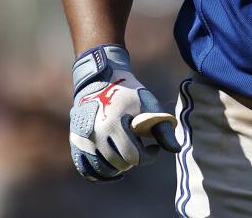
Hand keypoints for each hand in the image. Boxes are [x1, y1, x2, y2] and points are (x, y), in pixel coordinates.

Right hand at [69, 44, 178, 181]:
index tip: (154, 147)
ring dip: (118, 167)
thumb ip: (162, 128)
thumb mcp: (148, 105)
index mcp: (113, 124)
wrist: (100, 79)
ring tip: (127, 155)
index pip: (133, 157)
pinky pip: (86, 168)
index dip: (149, 156)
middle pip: (118, 164)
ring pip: (102, 169)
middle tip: (140, 149)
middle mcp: (94, 134)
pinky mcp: (75, 142)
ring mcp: (82, 140)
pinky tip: (113, 169)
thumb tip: (176, 149)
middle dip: (134, 160)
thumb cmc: (128, 92)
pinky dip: (100, 172)